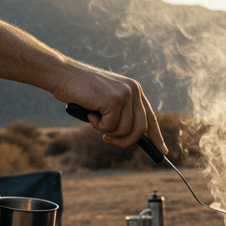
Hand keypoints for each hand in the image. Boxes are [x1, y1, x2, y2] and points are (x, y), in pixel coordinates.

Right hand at [53, 60, 167, 152]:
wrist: (62, 74)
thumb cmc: (80, 90)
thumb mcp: (106, 101)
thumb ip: (121, 115)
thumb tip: (132, 138)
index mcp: (135, 90)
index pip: (150, 117)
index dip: (156, 136)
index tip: (163, 151)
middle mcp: (134, 91)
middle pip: (141, 129)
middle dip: (125, 141)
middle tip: (108, 140)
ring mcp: (125, 94)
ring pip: (125, 130)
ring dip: (106, 131)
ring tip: (94, 118)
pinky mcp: (114, 100)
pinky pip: (110, 127)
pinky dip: (97, 126)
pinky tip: (89, 112)